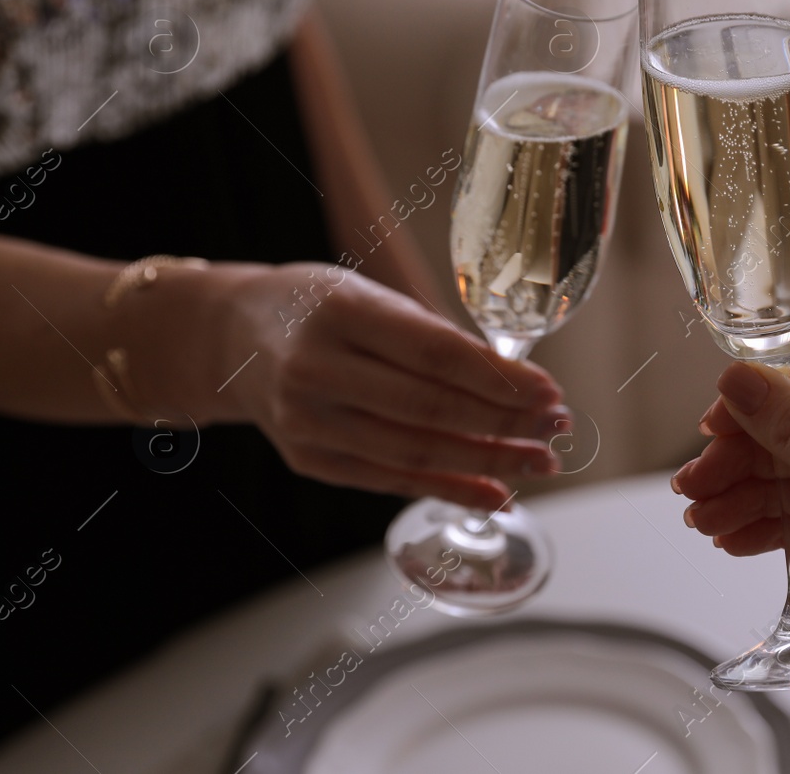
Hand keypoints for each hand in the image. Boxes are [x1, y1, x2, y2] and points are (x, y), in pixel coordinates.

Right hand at [214, 264, 564, 509]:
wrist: (231, 339)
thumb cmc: (317, 309)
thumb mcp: (370, 296)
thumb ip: (432, 337)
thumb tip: (516, 382)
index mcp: (340, 313)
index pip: (435, 353)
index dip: (500, 379)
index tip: (551, 392)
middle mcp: (317, 370)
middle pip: (430, 408)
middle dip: (506, 424)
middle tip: (558, 428)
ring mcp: (308, 421)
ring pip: (415, 452)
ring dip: (489, 463)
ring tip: (541, 461)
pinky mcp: (310, 459)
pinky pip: (391, 480)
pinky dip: (449, 489)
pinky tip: (495, 492)